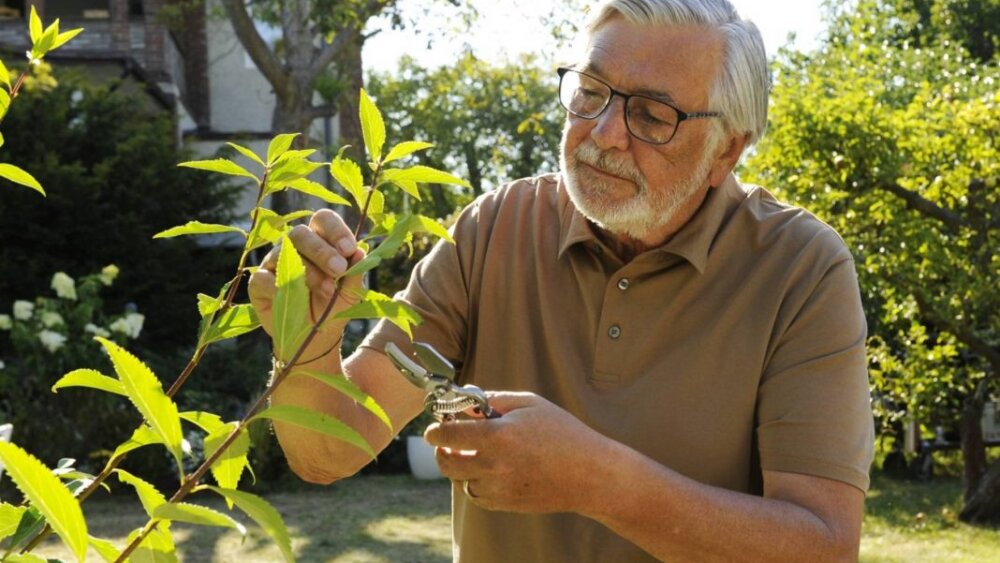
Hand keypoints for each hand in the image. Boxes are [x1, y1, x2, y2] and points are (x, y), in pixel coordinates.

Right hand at [248, 209, 365, 363]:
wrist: (315, 336)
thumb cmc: (334, 306)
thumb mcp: (351, 292)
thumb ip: (355, 273)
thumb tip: (361, 252)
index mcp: (320, 240)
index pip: (323, 220)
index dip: (336, 230)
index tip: (349, 249)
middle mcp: (295, 246)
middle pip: (300, 233)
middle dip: (322, 251)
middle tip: (338, 270)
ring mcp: (274, 262)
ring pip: (284, 253)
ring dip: (308, 271)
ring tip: (326, 290)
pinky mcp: (258, 282)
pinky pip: (263, 277)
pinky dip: (279, 287)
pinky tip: (294, 298)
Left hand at [425, 392, 610, 513]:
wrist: (589, 474)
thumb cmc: (562, 433)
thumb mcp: (530, 403)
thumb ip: (493, 400)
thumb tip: (465, 403)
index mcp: (498, 435)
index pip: (448, 435)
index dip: (435, 431)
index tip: (433, 429)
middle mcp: (494, 465)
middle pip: (446, 462)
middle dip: (441, 450)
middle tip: (447, 442)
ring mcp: (499, 488)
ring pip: (460, 480)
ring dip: (460, 467)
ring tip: (474, 454)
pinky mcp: (505, 504)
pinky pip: (476, 495)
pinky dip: (475, 482)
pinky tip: (490, 470)